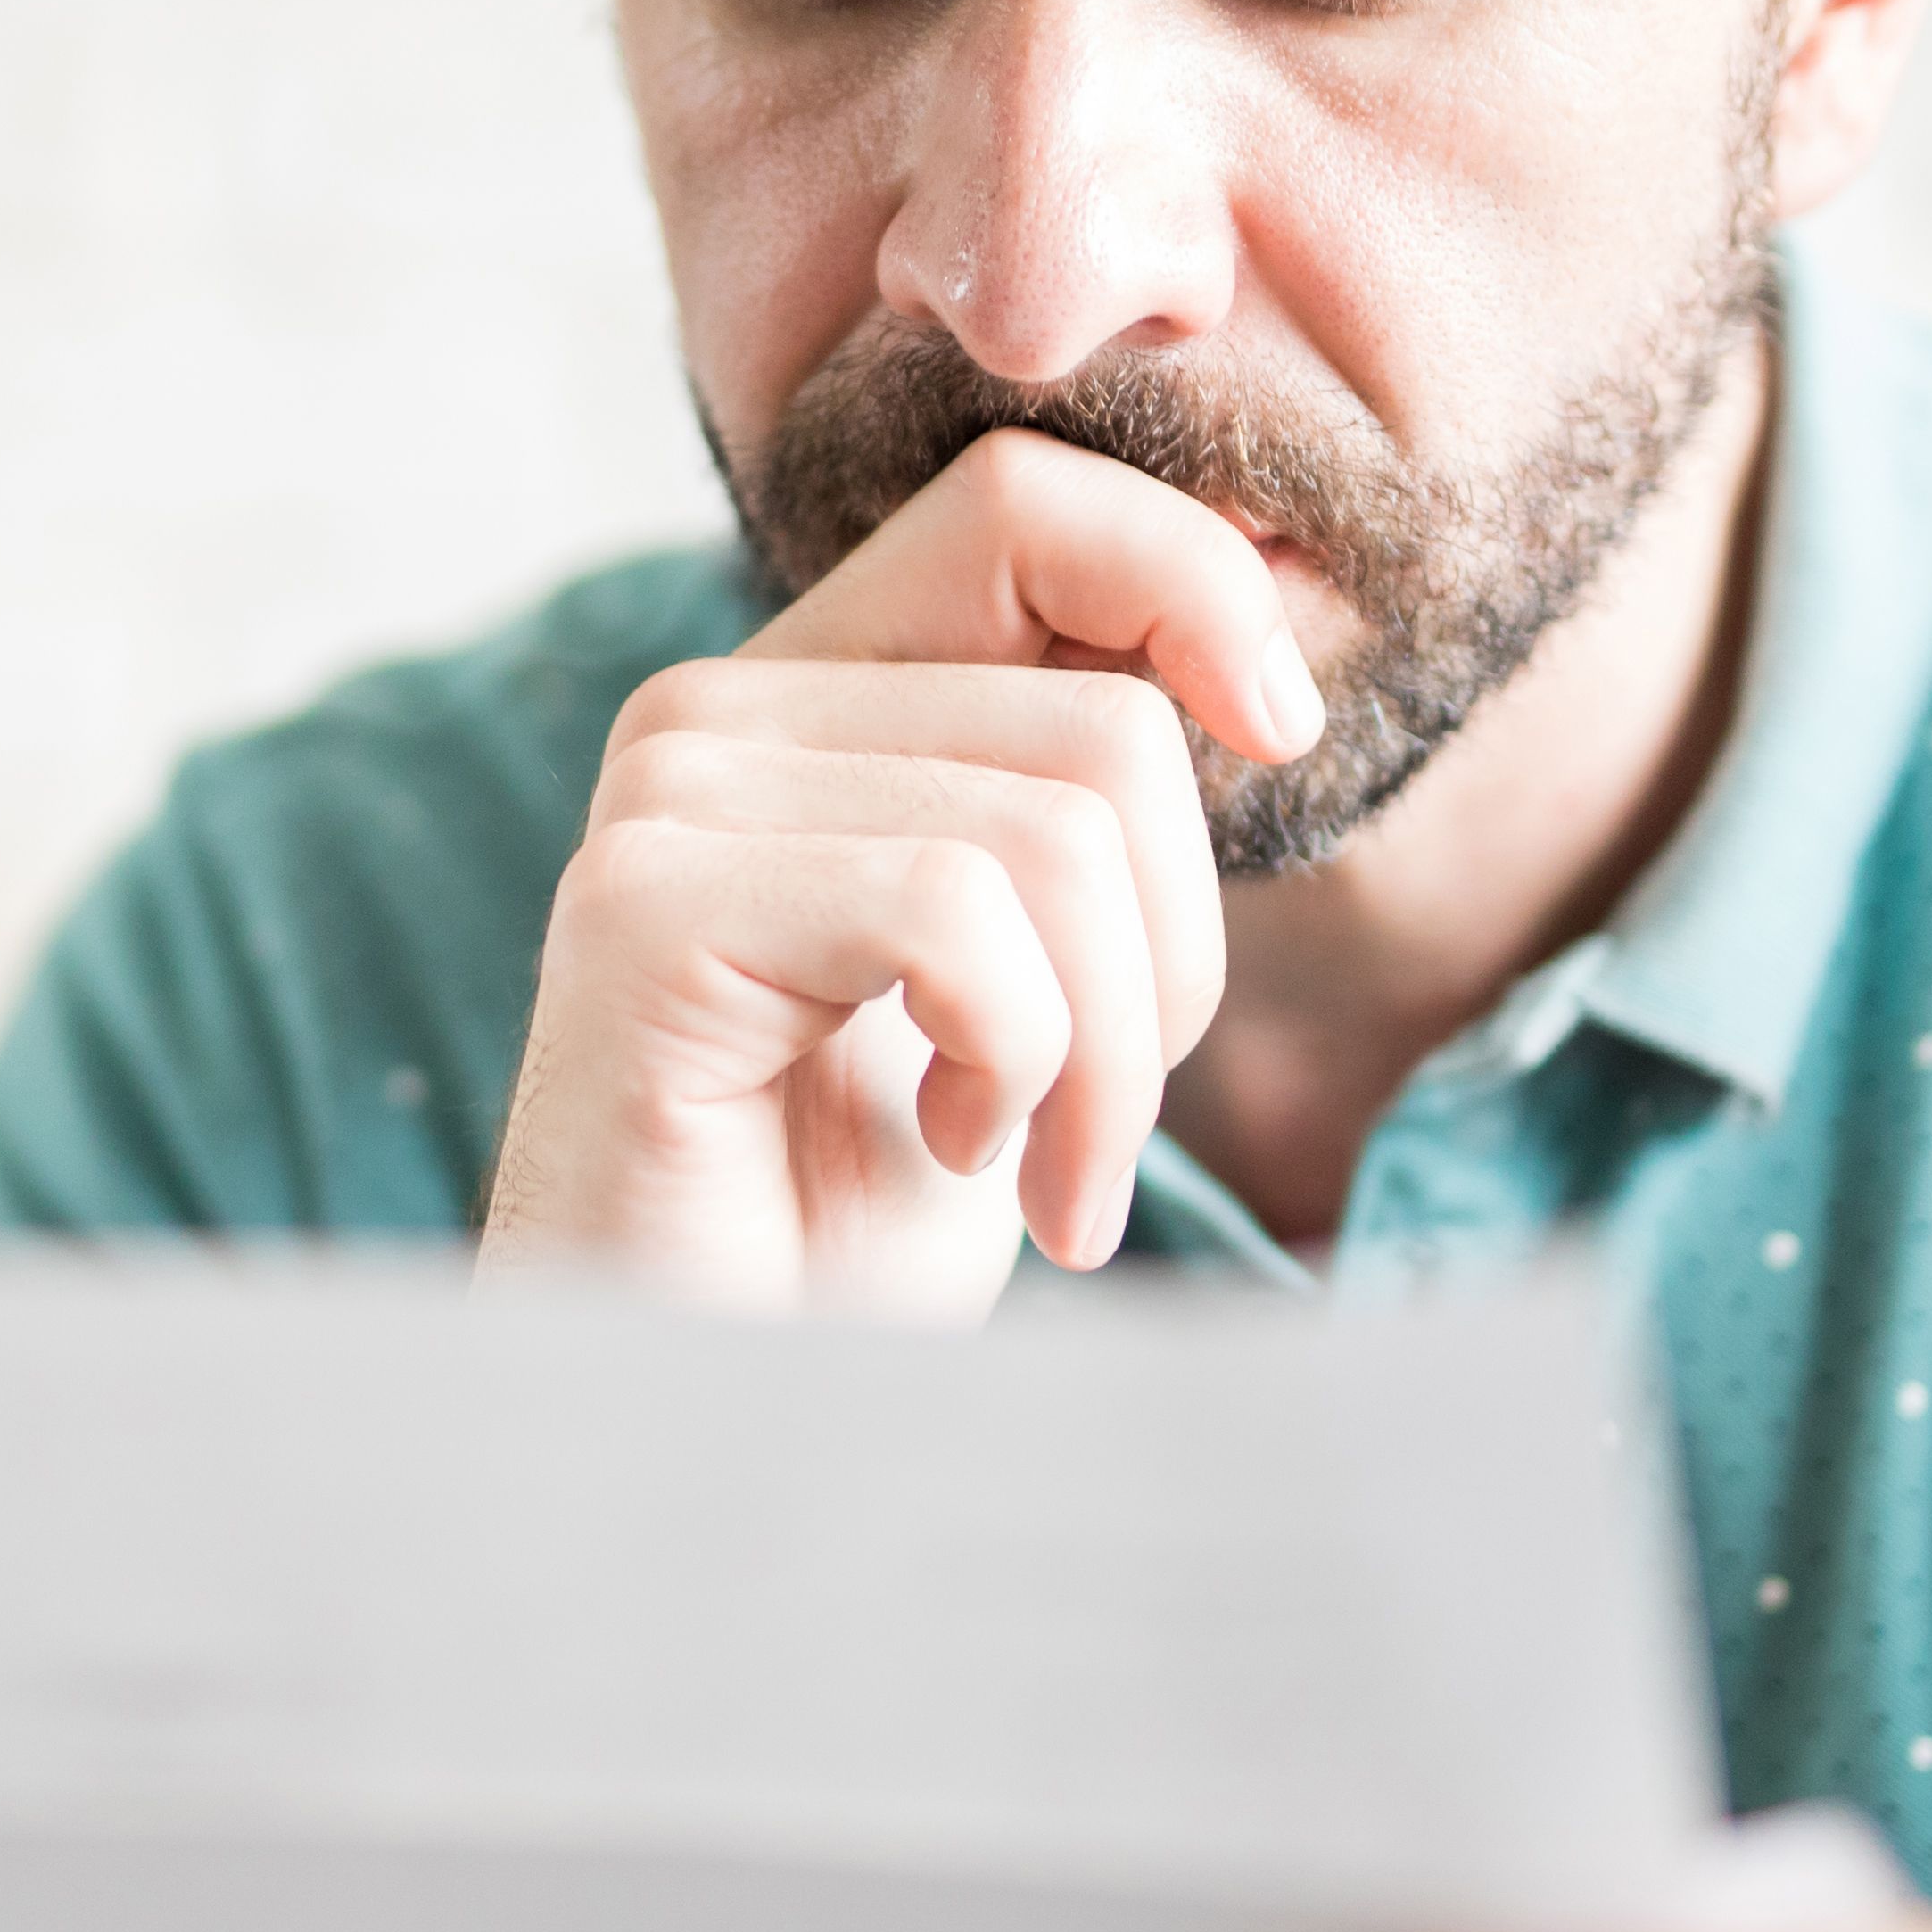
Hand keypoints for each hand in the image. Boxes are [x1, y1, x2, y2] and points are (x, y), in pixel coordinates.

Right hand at [482, 428, 1323, 1314]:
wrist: (710, 1428)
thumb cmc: (858, 1234)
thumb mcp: (1030, 984)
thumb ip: (1085, 808)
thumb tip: (1256, 670)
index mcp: (813, 701)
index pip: (1031, 502)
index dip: (1196, 585)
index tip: (1283, 735)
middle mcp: (717, 714)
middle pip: (1102, 719)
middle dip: (1173, 962)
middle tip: (1100, 1133)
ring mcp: (669, 800)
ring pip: (1055, 830)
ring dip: (1110, 1057)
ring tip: (1042, 1171)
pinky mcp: (648, 909)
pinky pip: (957, 916)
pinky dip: (1021, 1069)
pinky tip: (951, 1154)